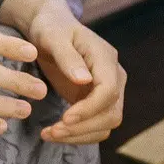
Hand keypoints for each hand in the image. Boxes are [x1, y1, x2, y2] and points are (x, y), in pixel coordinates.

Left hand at [25, 3, 124, 144]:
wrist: (52, 28)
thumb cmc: (51, 28)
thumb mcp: (53, 36)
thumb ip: (68, 57)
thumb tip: (84, 81)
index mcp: (105, 58)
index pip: (109, 91)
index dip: (89, 109)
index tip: (64, 118)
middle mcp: (114, 76)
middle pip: (111, 113)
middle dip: (83, 127)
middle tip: (52, 132)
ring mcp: (108, 91)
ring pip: (106, 124)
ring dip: (79, 135)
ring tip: (49, 135)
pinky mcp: (96, 102)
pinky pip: (95, 126)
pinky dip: (77, 135)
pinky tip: (54, 133)